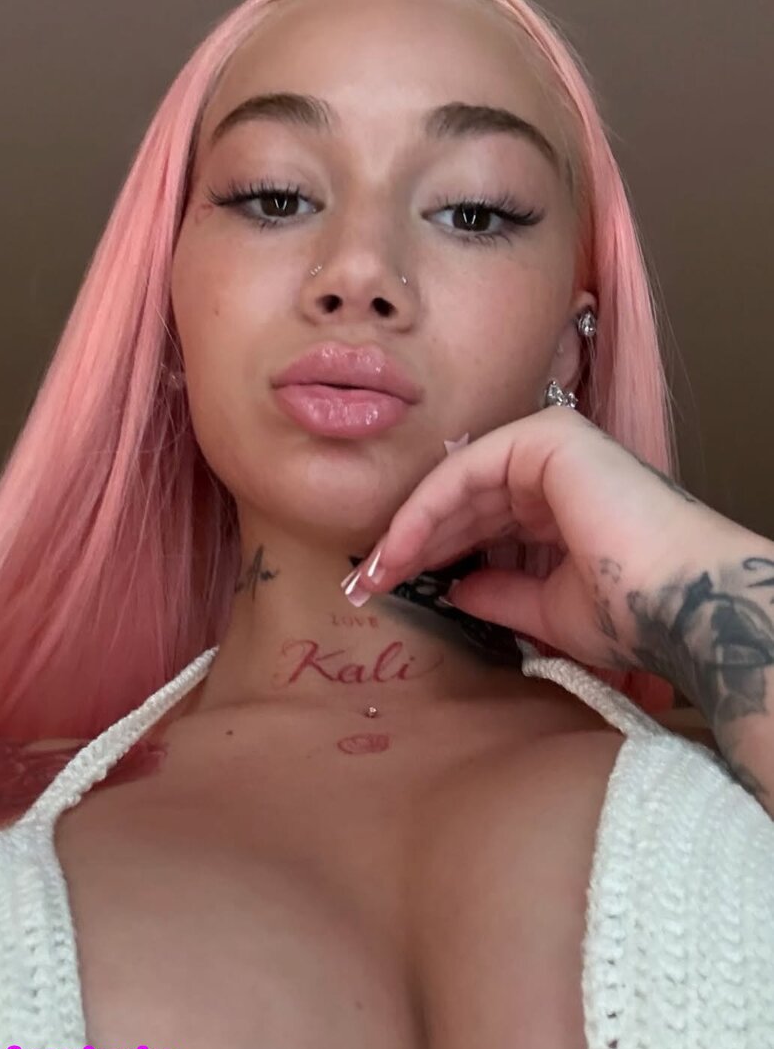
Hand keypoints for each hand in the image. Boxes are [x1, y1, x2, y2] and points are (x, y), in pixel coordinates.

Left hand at [347, 407, 742, 674]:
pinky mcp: (546, 438)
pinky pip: (467, 471)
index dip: (430, 551)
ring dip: (409, 529)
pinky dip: (427, 509)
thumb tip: (455, 589)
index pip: (478, 519)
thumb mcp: (545, 608)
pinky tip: (398, 548)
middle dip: (411, 541)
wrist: (682, 604)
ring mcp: (550, 444)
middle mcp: (553, 466)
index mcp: (558, 501)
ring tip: (372, 573)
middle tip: (367, 581)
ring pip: (457, 484)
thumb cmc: (629, 611)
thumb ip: (498, 592)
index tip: (388, 586)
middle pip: (462, 500)